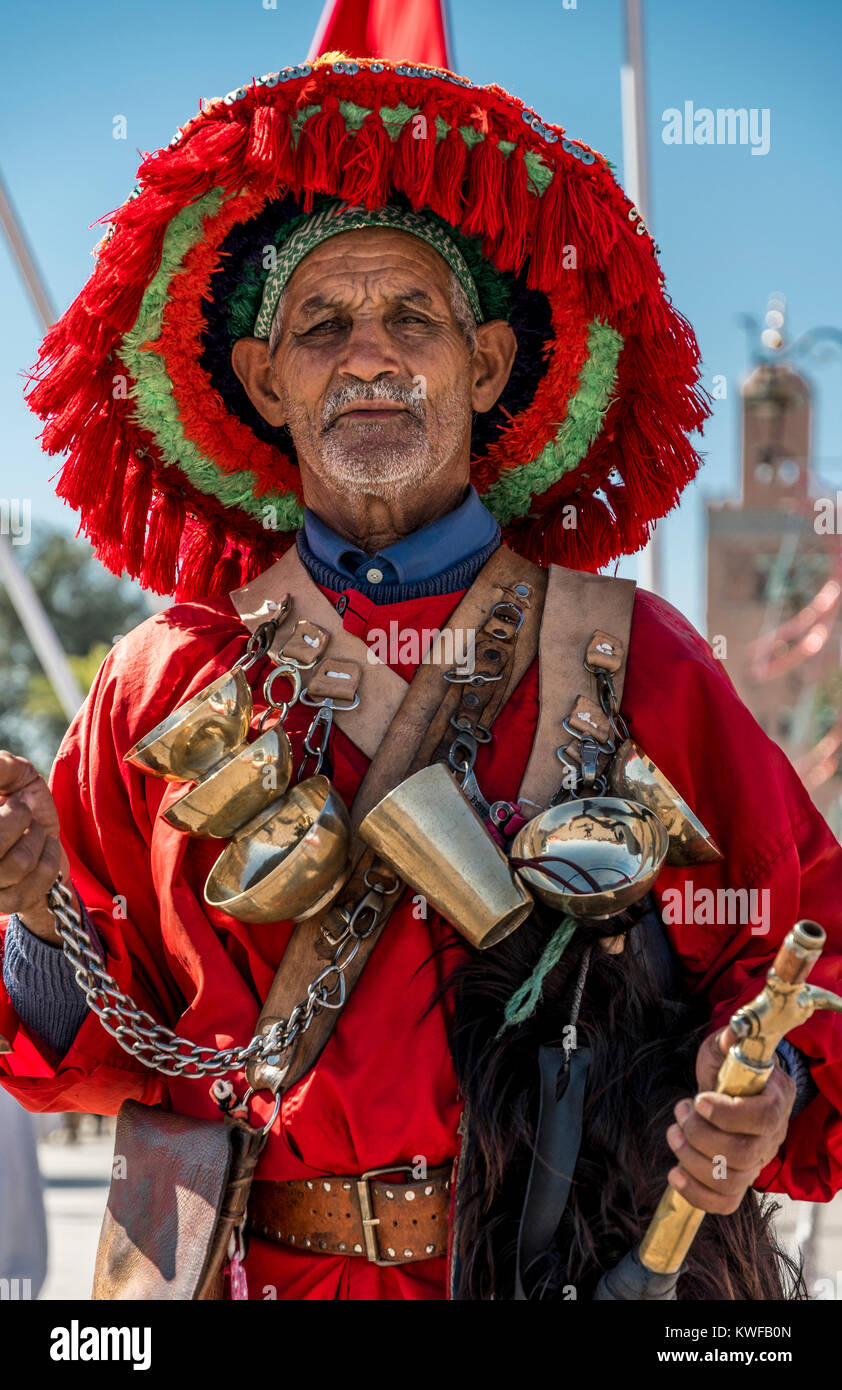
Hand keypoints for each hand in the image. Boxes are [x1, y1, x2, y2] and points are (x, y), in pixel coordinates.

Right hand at [0, 751, 69, 943]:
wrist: (49, 844)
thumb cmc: (27, 804)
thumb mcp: (16, 776)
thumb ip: (4, 766)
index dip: (9, 810)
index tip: (16, 795)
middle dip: (19, 817)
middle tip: (26, 808)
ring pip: (18, 863)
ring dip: (37, 839)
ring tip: (35, 832)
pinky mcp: (7, 903)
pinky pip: (38, 879)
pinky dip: (51, 858)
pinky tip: (44, 850)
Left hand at [664, 1026, 795, 1213]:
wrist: (735, 1092)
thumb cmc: (730, 1068)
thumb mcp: (726, 1049)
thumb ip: (729, 1040)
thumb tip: (734, 1028)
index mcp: (775, 1100)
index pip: (763, 1117)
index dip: (728, 1114)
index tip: (698, 1099)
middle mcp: (771, 1137)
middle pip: (743, 1154)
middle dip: (700, 1135)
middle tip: (680, 1111)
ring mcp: (757, 1162)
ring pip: (730, 1181)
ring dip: (691, 1159)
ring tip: (674, 1132)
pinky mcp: (738, 1180)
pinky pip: (724, 1203)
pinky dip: (696, 1194)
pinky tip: (674, 1174)